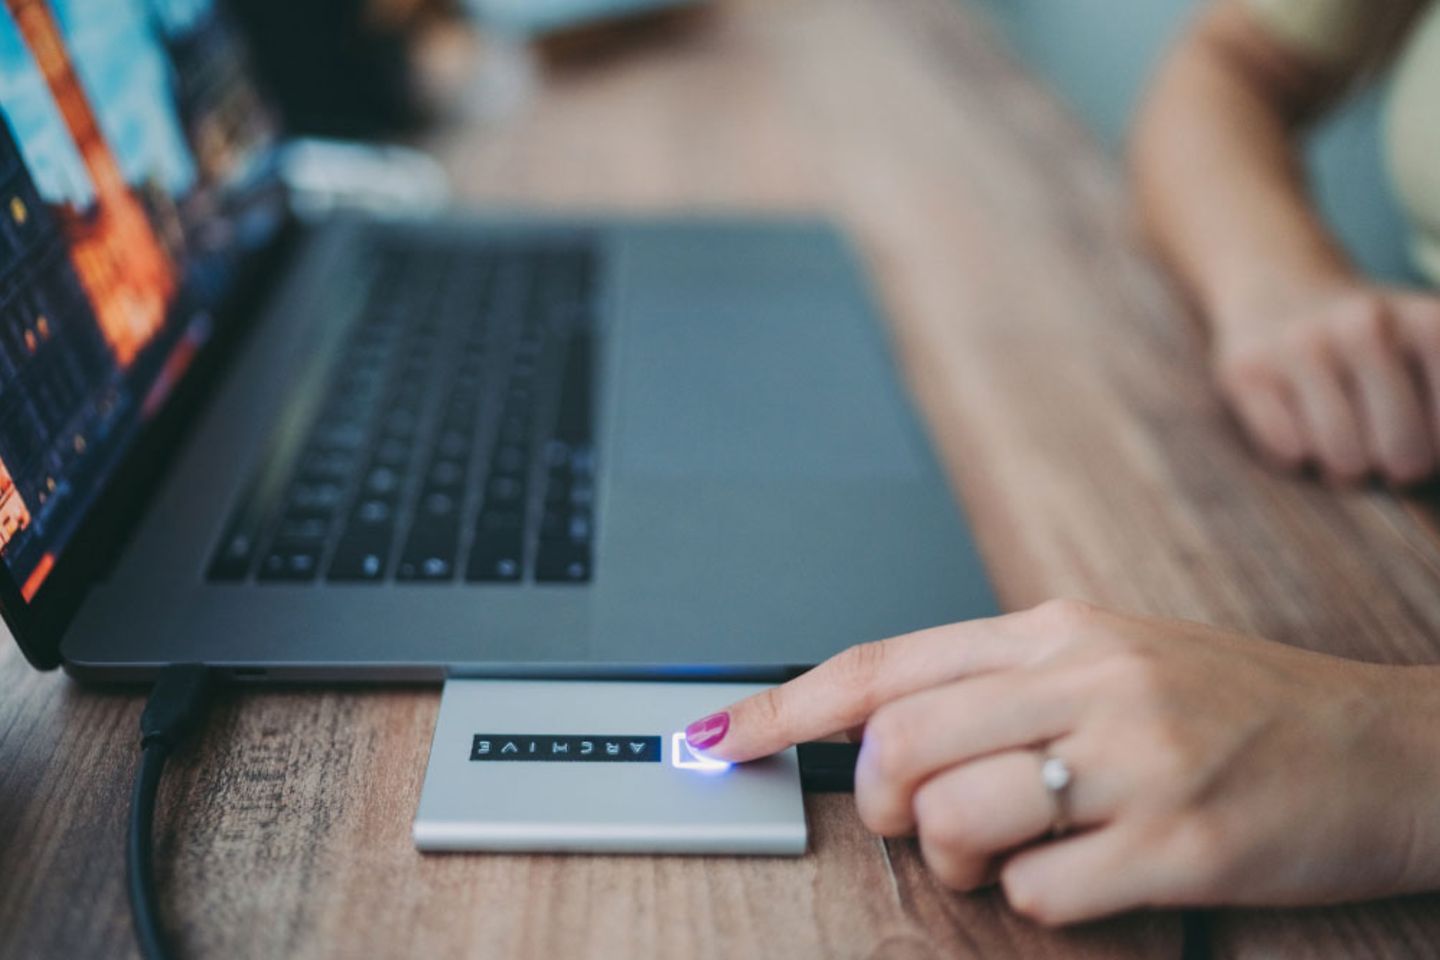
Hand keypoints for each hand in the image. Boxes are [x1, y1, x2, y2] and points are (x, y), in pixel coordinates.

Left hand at [685, 601, 1439, 923]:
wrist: (1386, 746)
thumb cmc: (1230, 707)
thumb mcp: (1110, 659)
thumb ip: (995, 684)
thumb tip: (875, 731)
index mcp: (1058, 629)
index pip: (883, 665)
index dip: (782, 706)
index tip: (715, 739)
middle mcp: (1090, 679)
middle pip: (899, 748)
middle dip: (880, 805)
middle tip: (915, 822)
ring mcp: (1137, 761)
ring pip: (954, 821)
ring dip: (956, 859)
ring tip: (1011, 852)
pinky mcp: (1181, 844)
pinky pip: (1040, 895)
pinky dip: (1040, 901)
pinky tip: (1093, 875)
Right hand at [1212, 285, 1439, 484]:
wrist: (1279, 286)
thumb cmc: (1369, 345)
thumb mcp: (1426, 350)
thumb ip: (1439, 408)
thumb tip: (1416, 471)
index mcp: (1428, 325)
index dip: (1435, 458)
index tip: (1420, 442)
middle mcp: (1366, 326)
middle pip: (1402, 456)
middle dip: (1391, 473)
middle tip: (1380, 460)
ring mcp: (1301, 346)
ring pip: (1342, 459)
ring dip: (1342, 472)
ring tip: (1340, 452)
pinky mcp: (1246, 371)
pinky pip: (1288, 453)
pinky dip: (1296, 459)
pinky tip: (1297, 429)